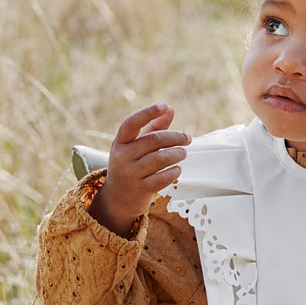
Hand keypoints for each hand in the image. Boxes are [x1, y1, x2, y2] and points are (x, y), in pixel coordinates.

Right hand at [88, 103, 190, 237]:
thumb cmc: (131, 166)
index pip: (132, 123)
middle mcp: (122, 156)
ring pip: (160, 159)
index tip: (165, 105)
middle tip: (187, 138)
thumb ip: (153, 128)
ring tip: (183, 153)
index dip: (148, 113)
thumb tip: (170, 109)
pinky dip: (174, 171)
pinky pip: (163, 177)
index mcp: (120, 142)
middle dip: (175, 137)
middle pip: (154, 140)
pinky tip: (177, 169)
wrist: (117, 199)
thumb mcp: (136, 146)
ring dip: (177, 154)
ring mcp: (130, 174)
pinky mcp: (140, 189)